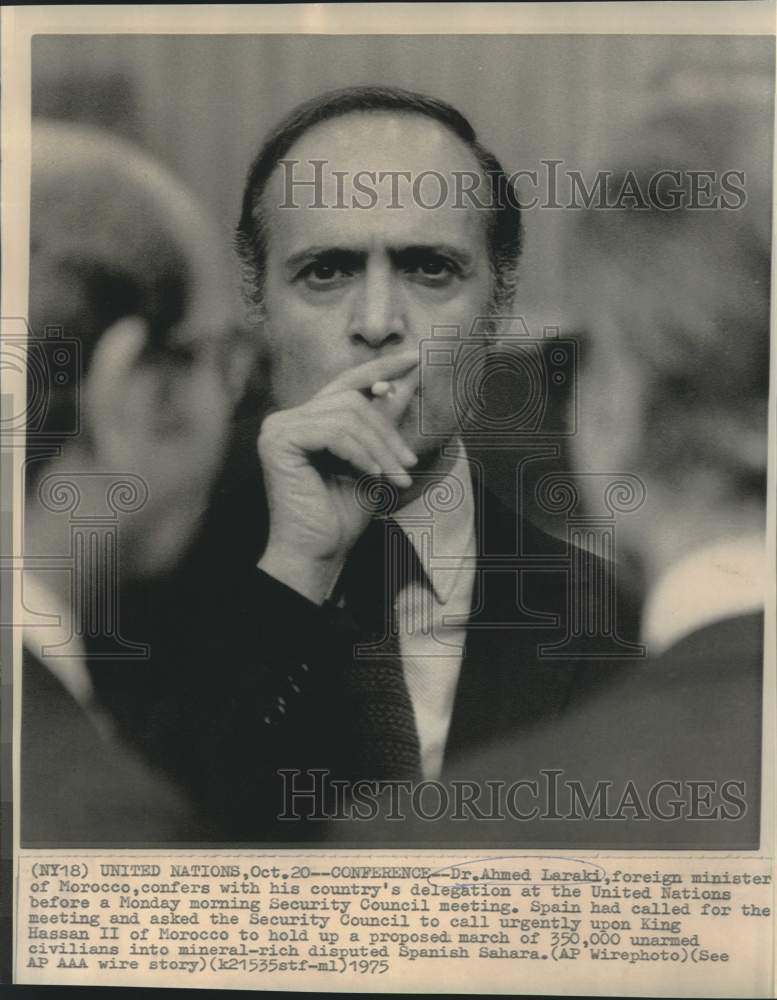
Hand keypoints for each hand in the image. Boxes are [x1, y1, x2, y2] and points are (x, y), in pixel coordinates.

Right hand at [257, 350, 419, 602]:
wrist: (319, 552)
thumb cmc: (342, 514)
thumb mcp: (374, 461)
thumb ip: (382, 422)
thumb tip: (404, 383)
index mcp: (306, 420)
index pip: (347, 382)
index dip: (381, 368)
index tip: (415, 358)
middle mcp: (287, 418)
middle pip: (352, 400)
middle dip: (388, 431)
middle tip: (411, 464)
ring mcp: (278, 427)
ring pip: (347, 416)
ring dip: (381, 448)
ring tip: (398, 477)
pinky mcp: (278, 440)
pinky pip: (333, 433)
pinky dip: (361, 454)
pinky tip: (373, 475)